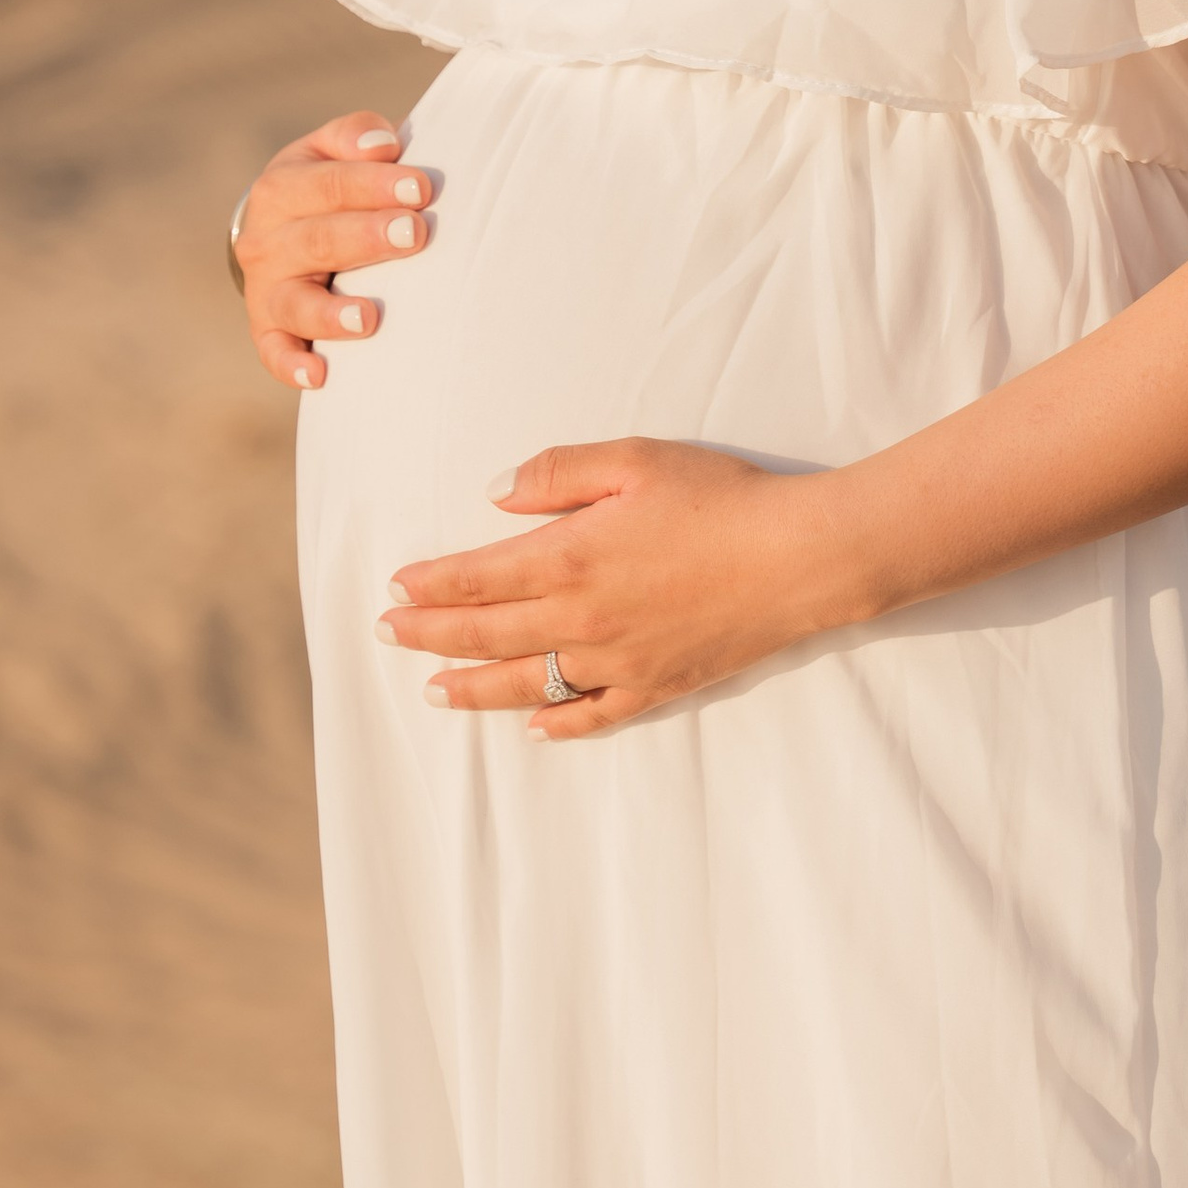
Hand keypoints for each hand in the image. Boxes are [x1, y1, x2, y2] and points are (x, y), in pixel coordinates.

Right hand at [234, 110, 435, 394]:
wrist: (276, 234)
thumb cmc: (324, 189)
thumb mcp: (330, 152)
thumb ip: (354, 137)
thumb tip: (383, 144)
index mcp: (282, 189)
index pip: (329, 183)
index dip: (374, 184)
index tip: (421, 187)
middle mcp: (266, 241)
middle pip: (317, 240)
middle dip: (366, 238)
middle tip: (415, 234)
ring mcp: (266, 291)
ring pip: (295, 304)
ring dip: (331, 313)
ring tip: (370, 317)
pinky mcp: (268, 332)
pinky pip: (275, 352)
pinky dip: (292, 366)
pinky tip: (318, 377)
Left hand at [381, 439, 851, 740]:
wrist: (800, 557)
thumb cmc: (721, 497)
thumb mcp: (636, 460)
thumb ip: (557, 473)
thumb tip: (494, 492)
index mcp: (571, 557)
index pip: (478, 577)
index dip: (431, 584)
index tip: (395, 586)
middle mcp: (582, 619)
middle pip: (486, 633)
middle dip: (429, 635)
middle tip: (387, 635)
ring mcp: (617, 661)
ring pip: (524, 683)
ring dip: (471, 688)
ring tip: (433, 691)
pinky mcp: (656, 686)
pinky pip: (592, 716)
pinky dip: (556, 724)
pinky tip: (530, 727)